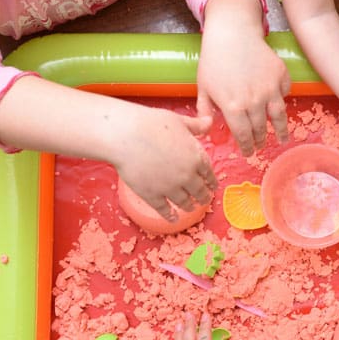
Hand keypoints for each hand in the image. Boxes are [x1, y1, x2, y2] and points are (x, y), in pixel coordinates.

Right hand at [110, 106, 217, 221]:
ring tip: (191, 208)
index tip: (213, 186)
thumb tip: (209, 121)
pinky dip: (170, 216)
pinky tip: (173, 218)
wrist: (126, 135)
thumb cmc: (151, 123)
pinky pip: (164, 209)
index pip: (208, 173)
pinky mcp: (153, 195)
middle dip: (203, 197)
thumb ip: (196, 125)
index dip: (211, 181)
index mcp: (196, 157)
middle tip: (205, 200)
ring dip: (189, 206)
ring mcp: (170, 188)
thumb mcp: (179, 120)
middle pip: (199, 191)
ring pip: (184, 202)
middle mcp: (187, 176)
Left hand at [198, 0, 289, 155]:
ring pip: (279, 117)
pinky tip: (279, 106)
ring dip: (280, 131)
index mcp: (233, 108)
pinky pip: (285, 93)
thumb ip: (204, 112)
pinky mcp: (281, 75)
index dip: (247, 147)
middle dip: (260, 140)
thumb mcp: (203, 88)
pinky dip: (282, 100)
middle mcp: (254, 101)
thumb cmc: (213, 60)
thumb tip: (207, 130)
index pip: (243, 136)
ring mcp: (270, 88)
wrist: (232, 32)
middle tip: (260, 145)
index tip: (249, 153)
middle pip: (261, 129)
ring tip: (282, 139)